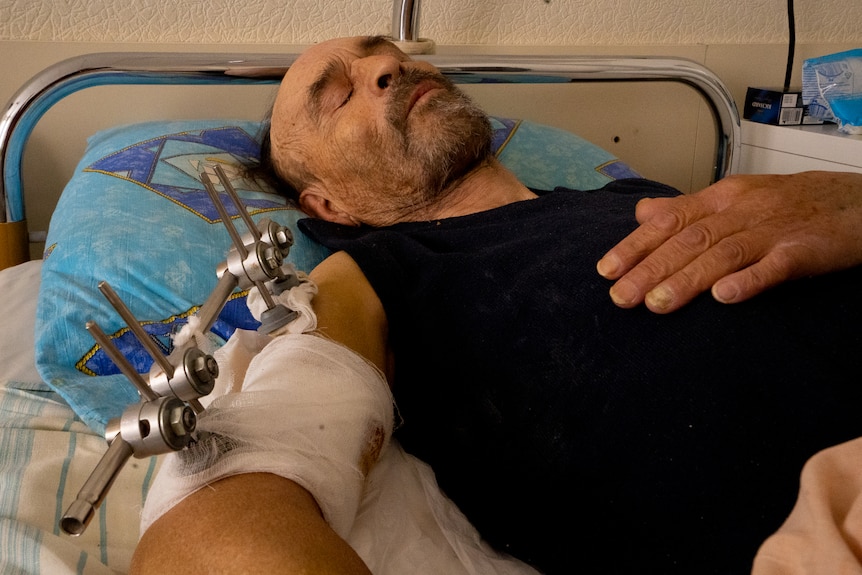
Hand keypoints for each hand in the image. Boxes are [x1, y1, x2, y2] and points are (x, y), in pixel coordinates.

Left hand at [596, 171, 861, 312]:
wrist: (855, 200)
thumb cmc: (786, 204)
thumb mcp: (733, 198)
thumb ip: (686, 209)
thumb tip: (642, 214)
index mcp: (720, 199)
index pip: (669, 221)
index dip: (636, 245)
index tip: (606, 270)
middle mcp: (740, 212)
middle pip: (689, 240)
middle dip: (650, 269)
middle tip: (620, 297)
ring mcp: (772, 231)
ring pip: (723, 253)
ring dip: (688, 279)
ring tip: (657, 304)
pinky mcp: (804, 251)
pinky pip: (775, 266)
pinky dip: (749, 280)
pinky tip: (724, 297)